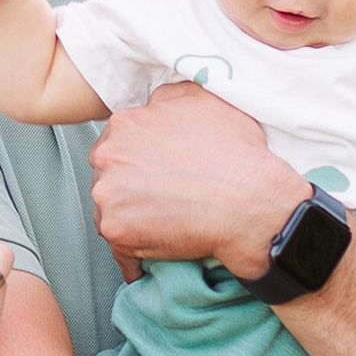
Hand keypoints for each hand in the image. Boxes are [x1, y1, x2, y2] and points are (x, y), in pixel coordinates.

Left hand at [88, 81, 306, 283]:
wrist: (249, 201)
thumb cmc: (235, 154)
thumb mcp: (205, 100)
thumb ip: (170, 96)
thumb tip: (155, 103)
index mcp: (126, 124)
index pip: (116, 143)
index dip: (136, 160)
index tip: (153, 173)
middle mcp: (109, 157)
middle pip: (107, 176)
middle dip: (127, 188)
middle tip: (158, 199)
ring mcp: (108, 195)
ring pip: (109, 211)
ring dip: (129, 220)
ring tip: (160, 227)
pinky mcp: (116, 231)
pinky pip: (119, 250)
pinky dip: (134, 257)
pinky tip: (152, 259)